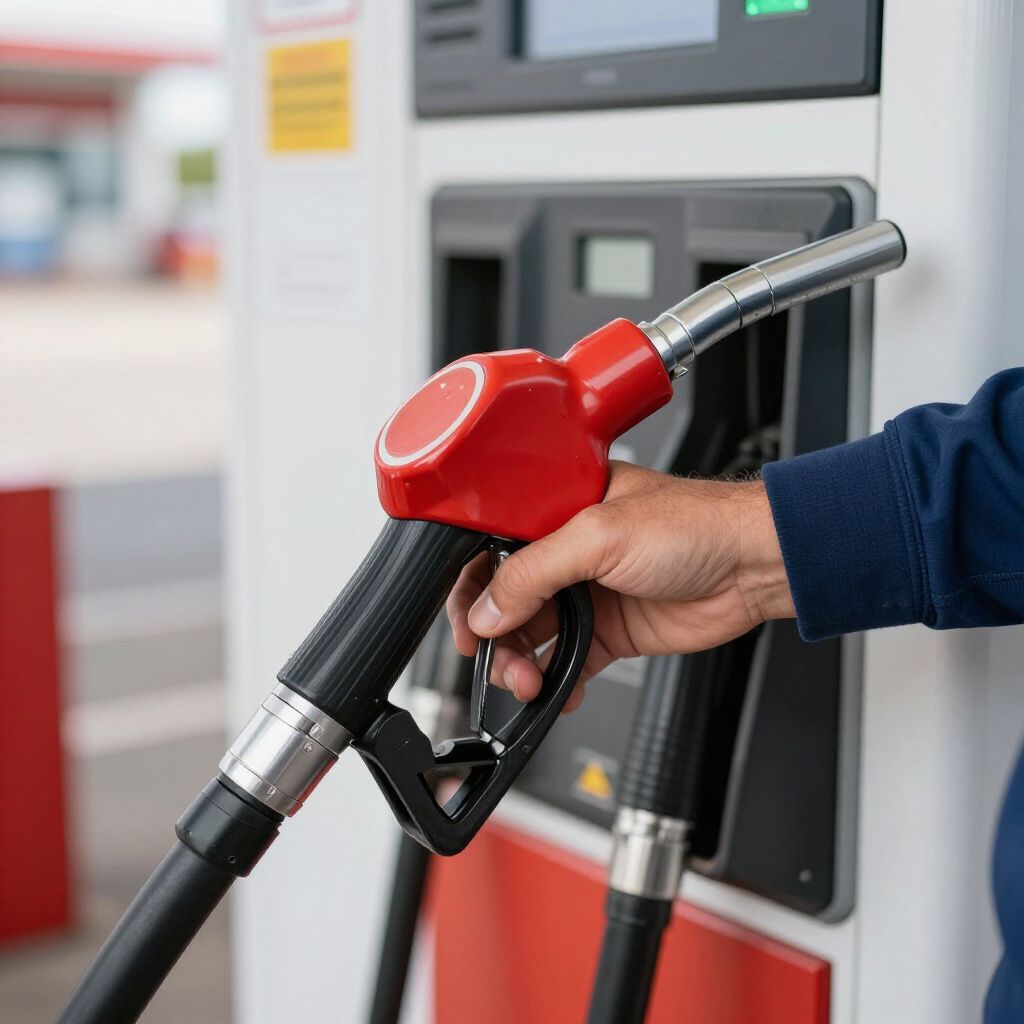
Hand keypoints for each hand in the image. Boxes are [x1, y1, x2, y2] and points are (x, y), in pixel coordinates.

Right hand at [446, 461, 794, 711]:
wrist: (753, 565)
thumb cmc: (695, 525)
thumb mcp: (600, 536)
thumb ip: (535, 573)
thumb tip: (489, 609)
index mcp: (556, 513)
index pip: (492, 551)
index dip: (473, 590)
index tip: (470, 625)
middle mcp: (567, 553)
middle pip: (506, 601)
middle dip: (496, 637)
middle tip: (501, 662)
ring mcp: (588, 595)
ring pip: (532, 637)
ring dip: (522, 664)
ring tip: (531, 683)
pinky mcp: (610, 631)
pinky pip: (568, 663)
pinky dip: (557, 683)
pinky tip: (557, 694)